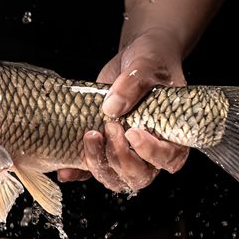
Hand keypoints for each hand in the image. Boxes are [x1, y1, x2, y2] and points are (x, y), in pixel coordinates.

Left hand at [57, 30, 188, 191]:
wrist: (133, 60)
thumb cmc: (151, 62)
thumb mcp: (146, 66)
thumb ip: (133, 84)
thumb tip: (112, 106)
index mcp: (172, 136)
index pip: (168, 158)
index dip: (150, 152)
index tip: (132, 132)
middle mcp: (150, 151)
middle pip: (139, 176)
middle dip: (120, 157)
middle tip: (110, 127)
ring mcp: (127, 152)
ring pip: (115, 178)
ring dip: (99, 163)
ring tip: (90, 135)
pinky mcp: (104, 149)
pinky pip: (92, 171)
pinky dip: (78, 173)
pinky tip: (65, 170)